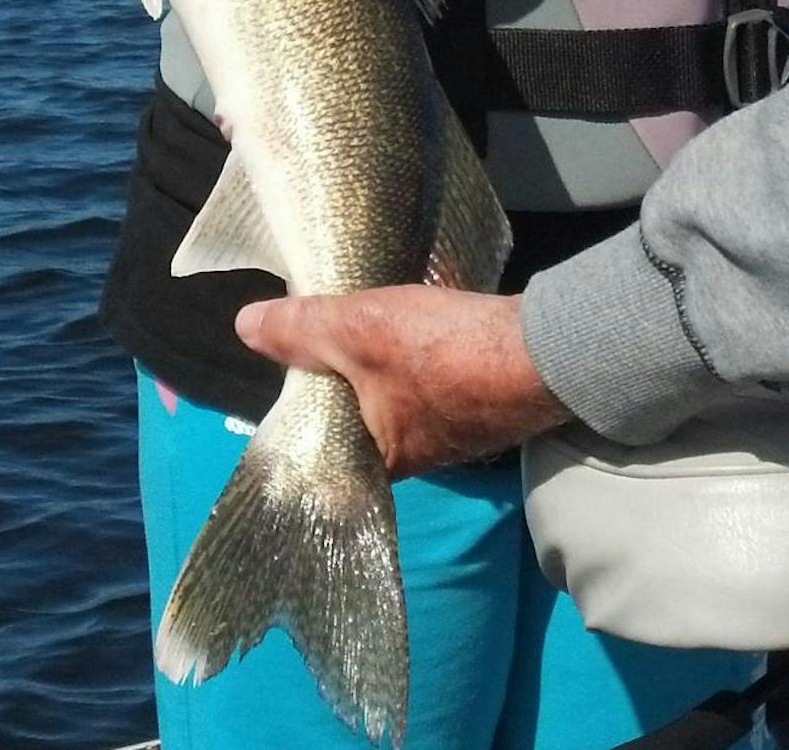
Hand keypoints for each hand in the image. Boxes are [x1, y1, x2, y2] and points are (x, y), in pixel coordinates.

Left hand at [235, 286, 567, 476]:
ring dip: (388, 368)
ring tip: (370, 325)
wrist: (543, 349)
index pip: (327, 449)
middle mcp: (420, 461)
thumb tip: (244, 326)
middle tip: (327, 336)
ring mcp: (458, 435)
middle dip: (347, 382)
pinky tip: (423, 331)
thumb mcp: (358, 330)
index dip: (308, 410)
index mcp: (381, 463)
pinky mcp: (487, 407)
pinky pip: (439, 386)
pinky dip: (426, 361)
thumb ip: (301, 330)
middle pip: (364, 420)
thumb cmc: (443, 352)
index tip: (296, 375)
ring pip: (403, 400)